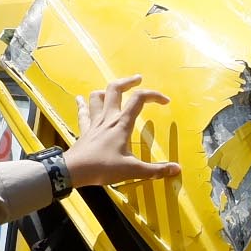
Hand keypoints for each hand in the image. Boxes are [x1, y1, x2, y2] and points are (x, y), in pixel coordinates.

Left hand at [64, 77, 179, 188]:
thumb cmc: (103, 168)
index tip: (165, 101)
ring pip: (97, 97)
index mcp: (121, 124)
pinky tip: (80, 99)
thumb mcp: (132, 170)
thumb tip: (177, 169)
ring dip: (106, 91)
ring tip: (113, 92)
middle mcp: (108, 118)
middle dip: (128, 81)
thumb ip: (155, 170)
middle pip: (115, 89)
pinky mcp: (84, 130)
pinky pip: (83, 113)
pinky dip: (83, 104)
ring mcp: (94, 122)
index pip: (139, 100)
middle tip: (138, 79)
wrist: (73, 171)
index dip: (154, 96)